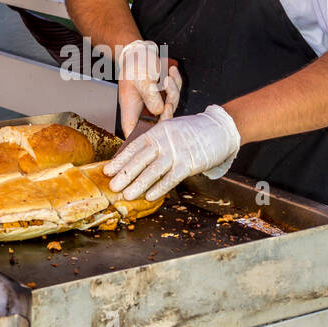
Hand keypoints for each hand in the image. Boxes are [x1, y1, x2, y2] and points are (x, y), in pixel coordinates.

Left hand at [105, 105, 240, 199]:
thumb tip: (134, 160)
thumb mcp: (170, 130)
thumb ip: (155, 142)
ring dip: (139, 184)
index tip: (107, 171)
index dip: (120, 160)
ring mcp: (177, 152)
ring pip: (154, 170)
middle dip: (125, 174)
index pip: (134, 147)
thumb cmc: (193, 132)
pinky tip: (150, 196)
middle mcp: (165, 141)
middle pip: (141, 159)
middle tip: (113, 187)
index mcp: (158, 132)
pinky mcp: (190, 163)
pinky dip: (160, 188)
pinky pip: (171, 178)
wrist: (220, 129)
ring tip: (127, 195)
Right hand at [117, 40, 181, 137]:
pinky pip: (176, 95)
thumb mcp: (140, 78)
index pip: (134, 133)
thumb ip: (150, 95)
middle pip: (159, 124)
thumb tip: (159, 110)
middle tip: (167, 88)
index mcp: (131, 110)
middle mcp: (143, 110)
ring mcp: (155, 104)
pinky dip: (177, 82)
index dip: (144, 138)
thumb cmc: (134, 64)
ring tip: (167, 76)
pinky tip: (172, 71)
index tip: (157, 125)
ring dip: (173, 90)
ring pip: (171, 108)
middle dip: (168, 107)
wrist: (139, 51)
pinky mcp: (165, 97)